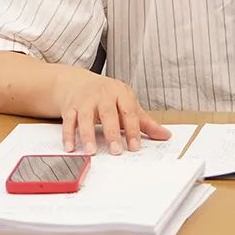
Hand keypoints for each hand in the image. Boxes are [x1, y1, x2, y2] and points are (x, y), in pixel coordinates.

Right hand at [53, 69, 170, 154]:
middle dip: (112, 133)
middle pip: (108, 113)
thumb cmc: (108, 96)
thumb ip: (145, 122)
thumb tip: (166, 135)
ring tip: (91, 151)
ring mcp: (85, 100)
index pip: (129, 111)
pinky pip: (69, 121)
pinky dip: (69, 135)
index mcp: (121, 93)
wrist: (79, 82)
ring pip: (85, 117)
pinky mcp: (70, 107)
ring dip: (88, 134)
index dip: (133, 130)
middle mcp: (102, 94)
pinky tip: (71, 148)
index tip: (134, 147)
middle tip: (115, 151)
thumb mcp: (128, 104)